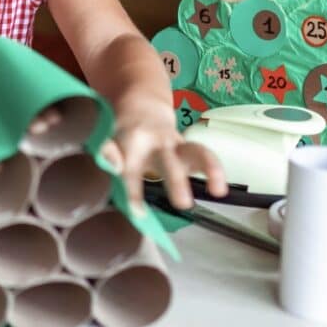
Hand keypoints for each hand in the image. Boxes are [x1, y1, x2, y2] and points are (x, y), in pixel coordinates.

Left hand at [104, 114, 227, 211]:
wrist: (140, 111)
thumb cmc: (122, 137)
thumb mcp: (108, 143)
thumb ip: (108, 155)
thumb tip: (112, 167)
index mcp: (131, 143)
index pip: (131, 171)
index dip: (133, 192)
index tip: (138, 214)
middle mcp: (156, 143)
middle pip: (168, 161)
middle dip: (177, 182)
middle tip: (184, 204)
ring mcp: (176, 144)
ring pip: (195, 152)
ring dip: (209, 168)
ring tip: (218, 190)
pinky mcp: (190, 149)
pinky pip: (206, 156)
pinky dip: (215, 169)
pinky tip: (219, 189)